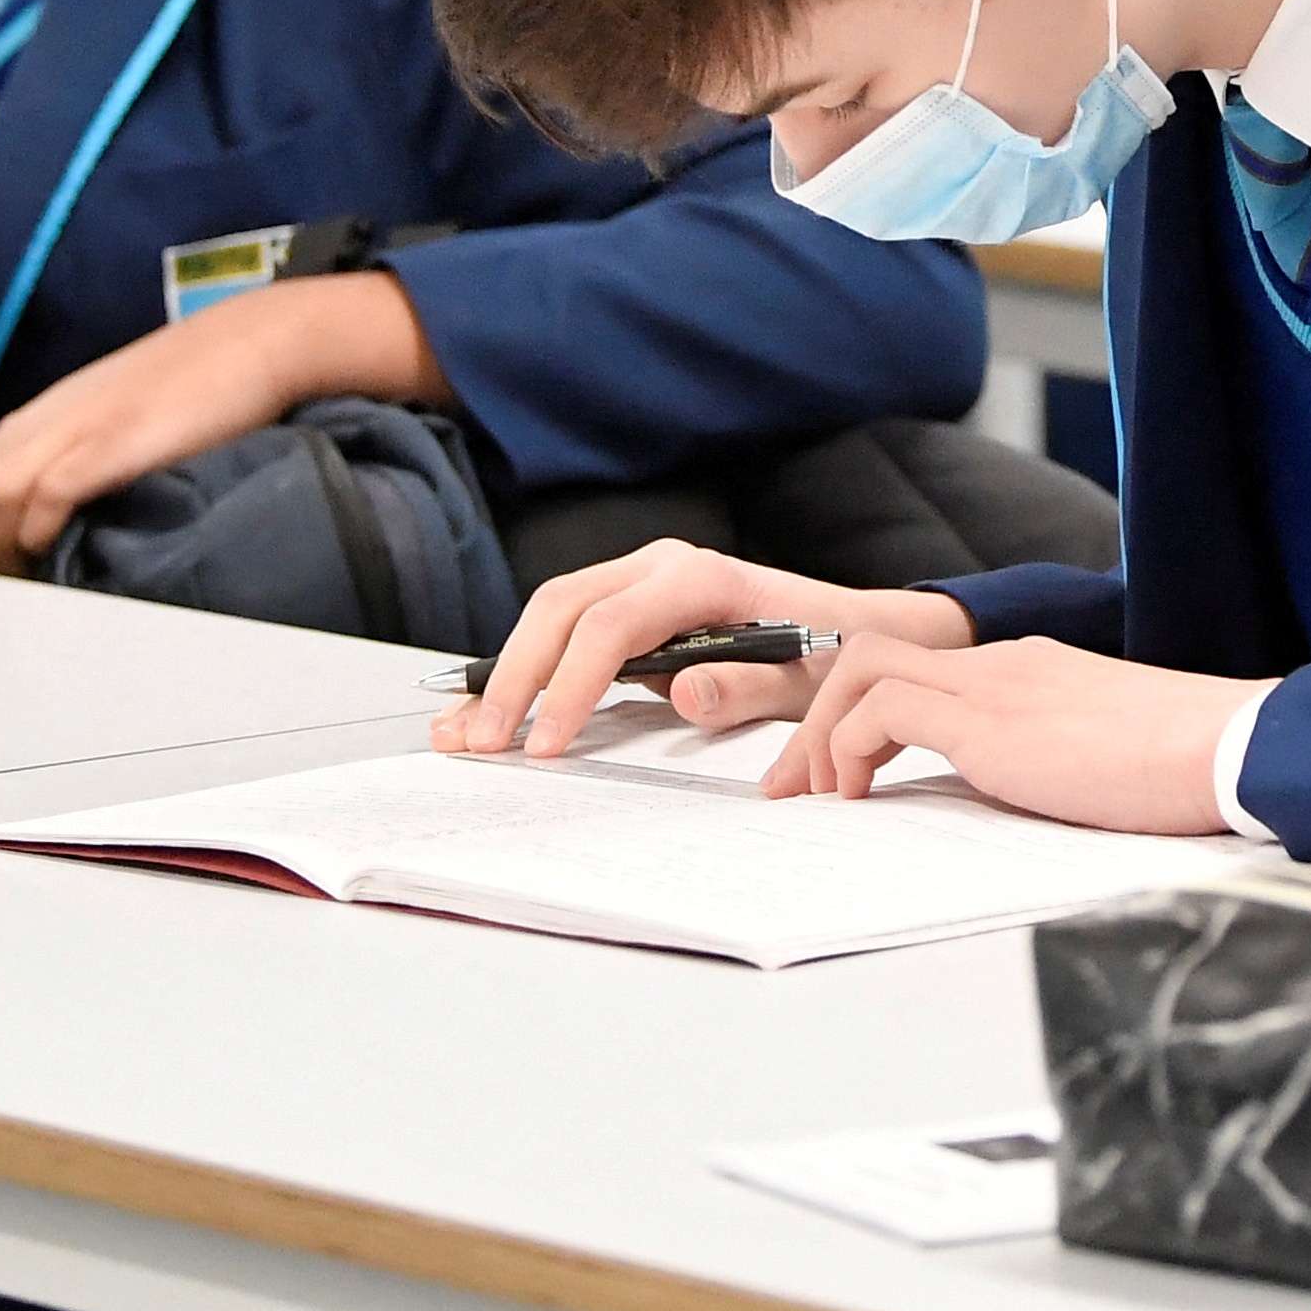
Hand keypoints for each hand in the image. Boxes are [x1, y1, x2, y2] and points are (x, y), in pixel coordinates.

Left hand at [0, 271, 442, 572]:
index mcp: (23, 431)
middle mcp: (29, 432)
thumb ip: (68, 471)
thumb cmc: (183, 393)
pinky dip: (40, 533)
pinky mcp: (104, 442)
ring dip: (5, 563)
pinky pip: (41, 498)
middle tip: (22, 607)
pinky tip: (64, 550)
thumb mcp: (105, 431)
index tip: (5, 600)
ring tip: (43, 595)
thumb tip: (50, 544)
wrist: (246, 344)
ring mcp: (64, 434)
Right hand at [436, 536, 970, 762]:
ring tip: (458, 732)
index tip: (547, 744)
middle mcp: (658, 566)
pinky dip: (521, 672)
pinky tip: (481, 711)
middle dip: (517, 675)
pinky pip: (561, 633)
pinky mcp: (625, 610)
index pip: (612, 625)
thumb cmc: (831, 655)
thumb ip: (747, 685)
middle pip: (562, 607)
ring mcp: (637, 583)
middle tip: (485, 742)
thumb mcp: (806, 678)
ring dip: (505, 673)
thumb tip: (685, 693)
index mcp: (699, 576)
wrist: (852, 632)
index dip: (572, 685)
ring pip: (550, 615)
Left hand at [774, 635, 1259, 832]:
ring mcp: (994, 683)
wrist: (1233, 748)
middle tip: (793, 788)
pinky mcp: (991, 719)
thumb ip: (1045, 763)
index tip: (836, 774)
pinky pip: (884, 709)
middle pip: (868, 654)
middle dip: (813, 719)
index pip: (917, 667)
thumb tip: (1011, 806)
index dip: (858, 714)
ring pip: (860, 668)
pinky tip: (858, 796)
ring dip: (820, 733)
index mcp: (1027, 670)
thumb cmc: (1187, 767)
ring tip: (817, 796)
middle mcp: (1001, 663)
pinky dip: (851, 749)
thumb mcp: (1097, 760)